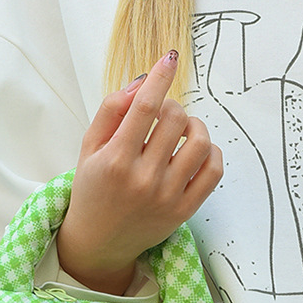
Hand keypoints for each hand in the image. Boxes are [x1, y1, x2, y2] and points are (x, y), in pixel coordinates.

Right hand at [56, 50, 222, 294]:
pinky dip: (210, 151)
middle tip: (161, 115)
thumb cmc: (93, 190)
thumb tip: (141, 82)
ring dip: (193, 126)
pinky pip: (213, 170)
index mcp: (115, 162)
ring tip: (181, 130)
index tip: (170, 59)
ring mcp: (166, 197)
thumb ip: (111, 111)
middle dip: (171, 106)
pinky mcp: (183, 210)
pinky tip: (195, 150)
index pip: (145, 107)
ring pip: (199, 142)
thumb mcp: (88, 148)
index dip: (160, 77)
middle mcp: (143, 180)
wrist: (99, 242)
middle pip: (174, 119)